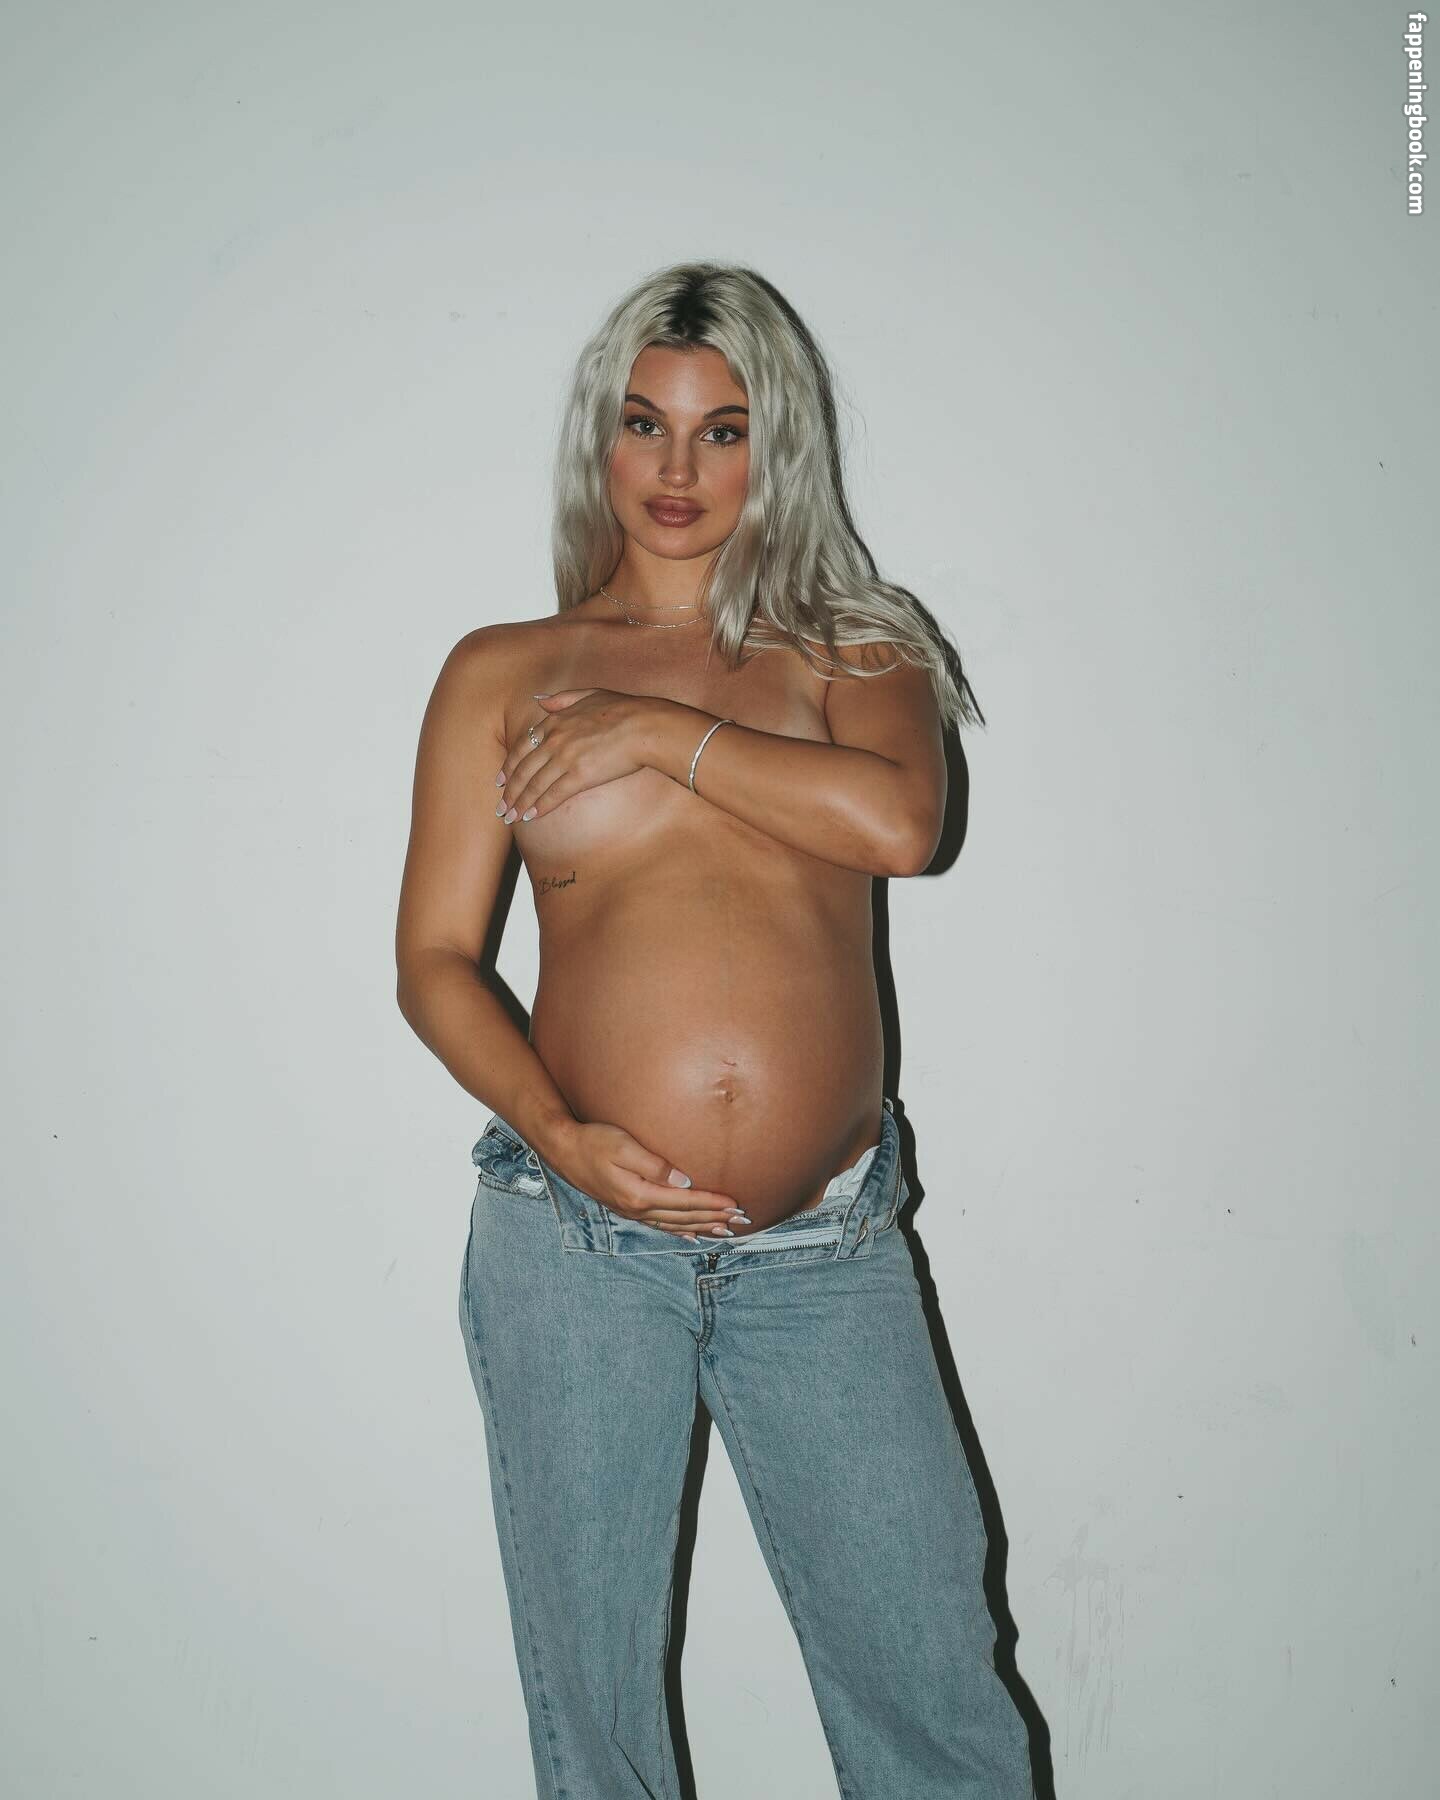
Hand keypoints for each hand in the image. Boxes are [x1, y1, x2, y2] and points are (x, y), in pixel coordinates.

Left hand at [494, 688, 656, 824]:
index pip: (523, 747)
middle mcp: (555, 740)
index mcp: (556, 721)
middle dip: (509, 791)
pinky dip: (540, 807)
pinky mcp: (580, 776)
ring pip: (534, 785)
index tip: (500, 781)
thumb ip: (562, 698)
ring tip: (510, 817)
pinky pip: (554, 795)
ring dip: (520, 803)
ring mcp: (566, 758)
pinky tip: (530, 817)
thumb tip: (540, 700)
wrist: (645, 726)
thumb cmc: (624, 710)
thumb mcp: (590, 695)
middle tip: (501, 806)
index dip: (509, 767)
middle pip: (524, 770)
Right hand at [550, 1119, 748, 1239]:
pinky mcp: (627, 1208)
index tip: (734, 1203)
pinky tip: (691, 1235)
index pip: (685, 1201)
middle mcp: (637, 1208)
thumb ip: (655, 1165)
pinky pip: (660, 1226)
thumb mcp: (624, 1146)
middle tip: (741, 1220)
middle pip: (684, 1217)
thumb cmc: (594, 1141)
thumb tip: (684, 1181)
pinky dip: (679, 1231)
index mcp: (639, 1194)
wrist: (564, 1150)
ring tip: (725, 1230)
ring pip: (675, 1225)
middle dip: (714, 1218)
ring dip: (702, 1227)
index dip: (712, 1202)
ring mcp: (632, 1211)